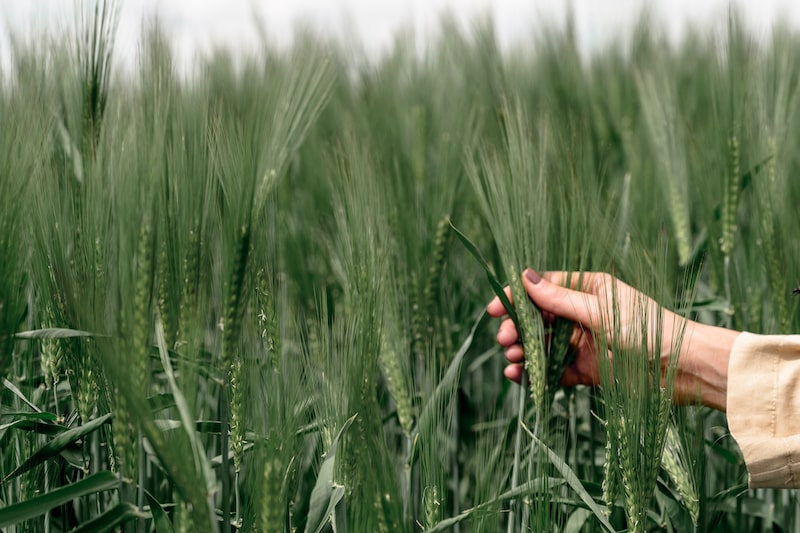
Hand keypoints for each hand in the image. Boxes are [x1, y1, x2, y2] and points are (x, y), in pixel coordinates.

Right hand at [487, 269, 737, 410]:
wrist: (683, 370)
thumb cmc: (648, 329)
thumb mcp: (600, 311)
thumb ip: (559, 299)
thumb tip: (524, 277)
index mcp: (590, 289)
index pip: (545, 288)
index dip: (517, 297)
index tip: (495, 308)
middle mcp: (585, 314)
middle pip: (540, 318)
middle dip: (519, 328)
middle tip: (505, 339)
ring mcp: (585, 343)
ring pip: (544, 345)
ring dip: (524, 351)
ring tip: (512, 358)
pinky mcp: (588, 371)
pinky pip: (555, 370)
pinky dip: (536, 374)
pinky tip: (520, 377)